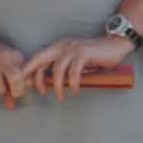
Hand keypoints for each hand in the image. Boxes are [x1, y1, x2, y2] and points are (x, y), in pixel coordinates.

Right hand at [0, 30, 31, 107]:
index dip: (24, 87)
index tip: (16, 86)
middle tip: (9, 91)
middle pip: (17, 82)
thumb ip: (12, 82)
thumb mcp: (5, 62)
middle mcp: (6, 59)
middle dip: (15, 92)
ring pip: (0, 91)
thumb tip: (12, 107)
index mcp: (17, 56)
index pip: (28, 78)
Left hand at [19, 31, 134, 98]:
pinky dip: (73, 83)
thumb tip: (49, 83)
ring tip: (61, 97)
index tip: (26, 84)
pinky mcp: (84, 53)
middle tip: (40, 92)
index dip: (29, 70)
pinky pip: (73, 71)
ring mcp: (73, 48)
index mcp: (58, 46)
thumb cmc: (96, 56)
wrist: (116, 45)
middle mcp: (63, 45)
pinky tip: (76, 90)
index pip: (38, 57)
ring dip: (57, 86)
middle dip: (36, 77)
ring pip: (57, 69)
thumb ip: (64, 68)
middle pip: (41, 60)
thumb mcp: (75, 61)